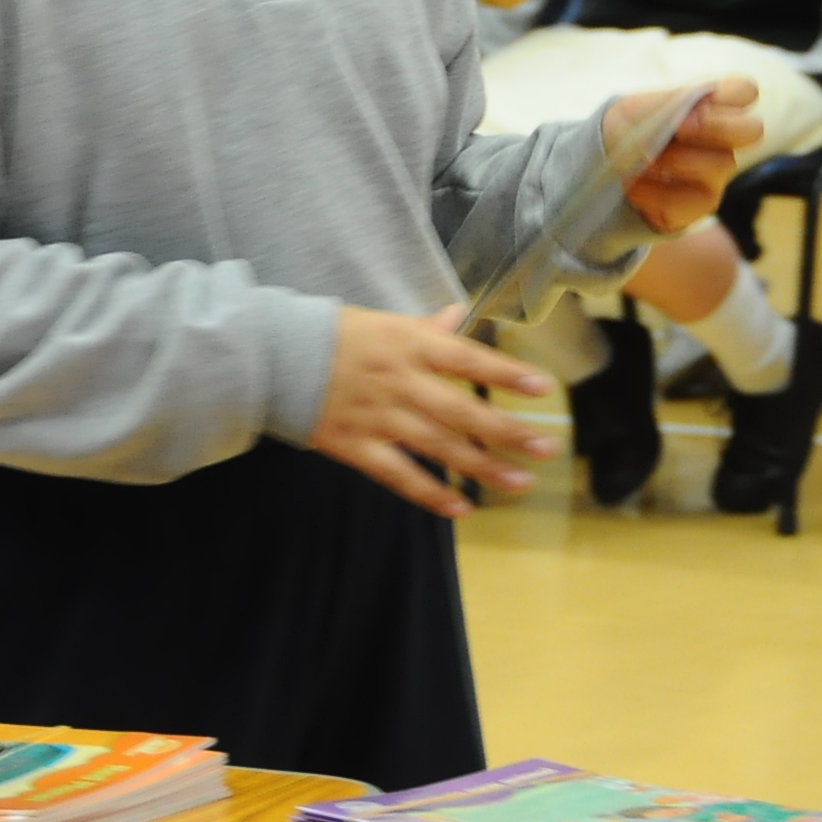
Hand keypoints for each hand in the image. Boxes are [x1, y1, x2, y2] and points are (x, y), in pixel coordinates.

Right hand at [307, 306, 559, 517]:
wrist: (275, 358)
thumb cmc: (334, 336)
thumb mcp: (383, 322)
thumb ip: (426, 328)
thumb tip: (459, 314)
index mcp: (409, 345)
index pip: (468, 359)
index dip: (505, 374)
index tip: (543, 387)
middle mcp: (400, 382)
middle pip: (462, 410)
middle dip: (507, 431)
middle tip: (546, 447)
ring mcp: (379, 417)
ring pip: (440, 446)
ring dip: (482, 466)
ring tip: (518, 482)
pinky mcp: (357, 447)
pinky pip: (400, 475)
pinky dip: (431, 493)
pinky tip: (461, 508)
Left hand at [611, 78, 761, 232]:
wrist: (602, 165)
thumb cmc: (629, 129)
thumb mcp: (640, 106)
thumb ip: (673, 103)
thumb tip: (694, 114)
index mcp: (712, 107)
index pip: (746, 92)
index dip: (731, 94)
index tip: (697, 100)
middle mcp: (722, 141)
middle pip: (753, 130)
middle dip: (716, 126)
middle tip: (678, 128)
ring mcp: (715, 174)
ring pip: (719, 164)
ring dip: (675, 159)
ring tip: (643, 159)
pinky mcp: (700, 205)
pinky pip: (692, 200)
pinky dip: (656, 191)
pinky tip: (635, 186)